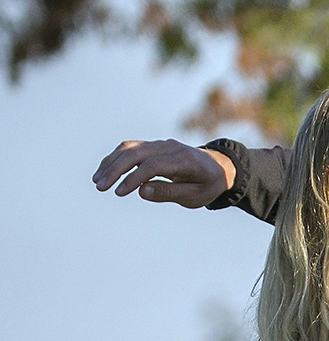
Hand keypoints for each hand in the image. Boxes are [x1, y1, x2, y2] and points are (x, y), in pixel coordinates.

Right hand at [93, 139, 235, 207]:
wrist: (218, 167)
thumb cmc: (207, 184)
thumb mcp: (195, 195)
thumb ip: (169, 192)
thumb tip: (141, 191)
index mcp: (184, 160)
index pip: (153, 165)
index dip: (133, 178)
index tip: (118, 193)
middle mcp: (170, 147)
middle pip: (137, 153)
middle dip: (116, 169)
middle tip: (100, 187)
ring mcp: (161, 144)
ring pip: (130, 148)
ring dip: (111, 163)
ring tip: (97, 181)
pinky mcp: (154, 146)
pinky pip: (131, 148)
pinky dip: (116, 158)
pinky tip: (104, 172)